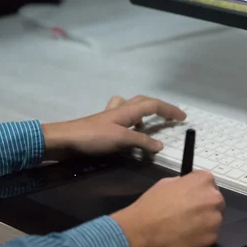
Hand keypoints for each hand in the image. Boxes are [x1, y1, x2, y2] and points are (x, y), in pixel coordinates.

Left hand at [42, 95, 185, 160]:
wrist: (64, 140)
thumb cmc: (93, 137)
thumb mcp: (121, 140)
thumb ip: (141, 142)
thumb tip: (159, 145)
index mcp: (127, 111)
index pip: (154, 105)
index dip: (170, 110)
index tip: (183, 117)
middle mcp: (120, 110)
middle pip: (143, 101)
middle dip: (159, 107)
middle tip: (169, 117)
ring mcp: (110, 117)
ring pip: (130, 106)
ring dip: (142, 112)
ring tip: (147, 124)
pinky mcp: (102, 126)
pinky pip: (120, 118)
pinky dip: (128, 122)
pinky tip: (127, 133)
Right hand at [111, 170, 224, 246]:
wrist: (143, 229)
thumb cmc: (152, 204)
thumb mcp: (167, 182)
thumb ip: (184, 183)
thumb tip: (189, 188)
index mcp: (204, 180)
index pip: (209, 182)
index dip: (198, 190)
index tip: (191, 197)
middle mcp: (215, 197)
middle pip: (215, 201)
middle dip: (205, 206)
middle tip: (188, 213)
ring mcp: (215, 219)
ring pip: (214, 219)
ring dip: (204, 222)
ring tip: (185, 226)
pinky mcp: (212, 237)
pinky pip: (210, 235)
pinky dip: (200, 236)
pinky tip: (185, 236)